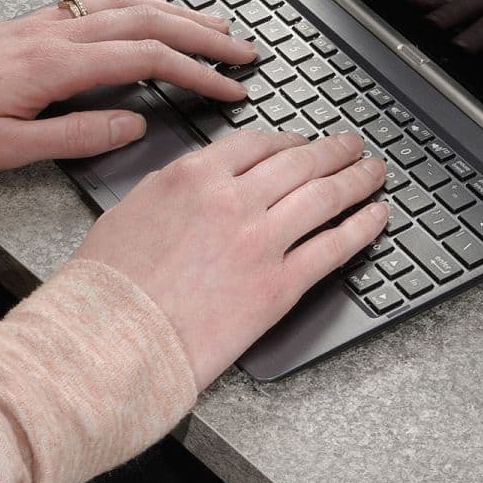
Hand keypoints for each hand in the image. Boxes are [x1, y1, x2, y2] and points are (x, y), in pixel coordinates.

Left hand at [0, 0, 258, 172]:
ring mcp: (46, 23)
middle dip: (206, 34)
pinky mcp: (33, 25)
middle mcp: (56, 34)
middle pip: (150, 20)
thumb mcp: (9, 149)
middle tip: (246, 52)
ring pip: (129, 4)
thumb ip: (79, 134)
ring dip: (179, 13)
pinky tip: (152, 11)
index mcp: (55, 64)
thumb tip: (136, 121)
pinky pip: (103, 4)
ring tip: (217, 26)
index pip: (148, 59)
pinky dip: (142, 4)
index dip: (198, 73)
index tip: (233, 90)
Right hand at [75, 130, 388, 387]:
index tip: (301, 143)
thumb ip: (171, 191)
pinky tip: (376, 216)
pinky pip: (333, 247)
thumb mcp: (128, 212)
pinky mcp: (279, 286)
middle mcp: (232, 200)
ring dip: (357, 179)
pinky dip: (362, 228)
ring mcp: (261, 242)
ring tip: (373, 173)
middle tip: (351, 146)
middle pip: (299, 163)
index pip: (257, 144)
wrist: (109, 342)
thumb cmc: (106, 288)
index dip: (289, 141)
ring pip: (325, 197)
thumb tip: (193, 187)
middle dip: (332, 151)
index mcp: (193, 177)